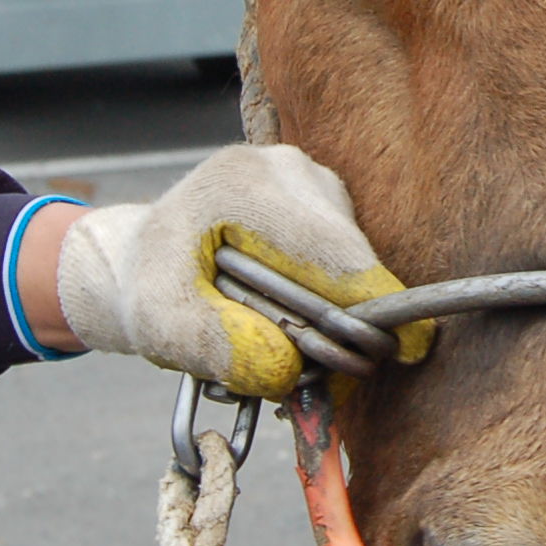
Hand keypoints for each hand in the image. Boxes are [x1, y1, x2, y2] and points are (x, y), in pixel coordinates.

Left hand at [49, 145, 431, 396]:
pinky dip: (335, 298)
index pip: (325, 248)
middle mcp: (285, 167)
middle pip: (348, 255)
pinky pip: (350, 258)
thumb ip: (217, 346)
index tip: (405, 346)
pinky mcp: (325, 197)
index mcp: (240, 185)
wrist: (140, 261)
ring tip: (282, 338)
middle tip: (314, 377)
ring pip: (355, 259)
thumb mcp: (162, 328)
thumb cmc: (150, 290)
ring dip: (336, 311)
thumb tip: (287, 370)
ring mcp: (310, 178)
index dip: (370, 300)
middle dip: (345, 320)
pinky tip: (294, 317)